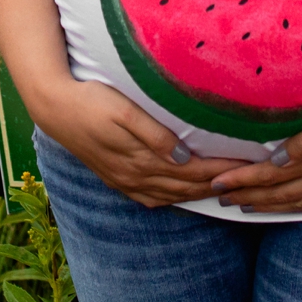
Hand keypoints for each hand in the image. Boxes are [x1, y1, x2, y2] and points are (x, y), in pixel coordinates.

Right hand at [26, 79, 247, 207]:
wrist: (54, 107)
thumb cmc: (91, 101)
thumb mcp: (124, 111)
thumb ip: (154, 135)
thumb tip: (183, 159)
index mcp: (140, 161)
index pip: (192, 172)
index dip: (221, 171)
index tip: (247, 167)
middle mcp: (135, 177)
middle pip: (186, 187)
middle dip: (217, 184)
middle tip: (246, 179)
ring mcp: (124, 181)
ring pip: (171, 195)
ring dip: (198, 194)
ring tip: (224, 188)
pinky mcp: (116, 178)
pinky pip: (151, 198)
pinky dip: (173, 199)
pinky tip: (181, 195)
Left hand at [206, 94, 301, 213]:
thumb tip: (275, 160)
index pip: (271, 175)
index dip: (243, 180)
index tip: (216, 183)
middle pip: (278, 192)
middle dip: (247, 195)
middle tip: (217, 198)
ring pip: (295, 201)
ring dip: (267, 204)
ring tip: (243, 206)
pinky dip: (296, 209)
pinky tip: (289, 209)